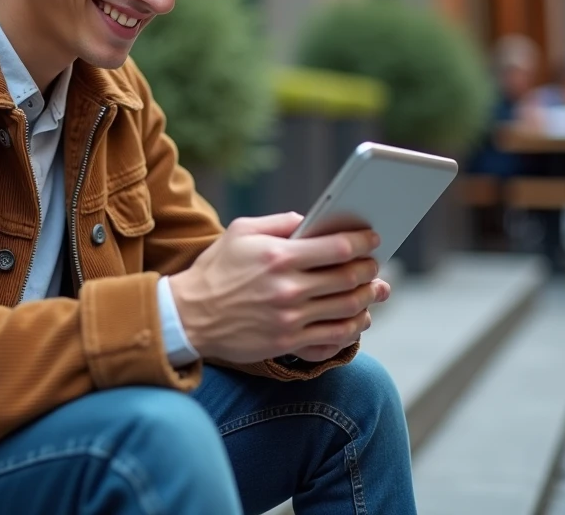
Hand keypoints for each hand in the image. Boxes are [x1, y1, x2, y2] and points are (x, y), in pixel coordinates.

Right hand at [168, 212, 390, 364]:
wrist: (188, 316)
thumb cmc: (216, 270)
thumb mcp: (240, 232)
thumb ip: (279, 223)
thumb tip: (312, 220)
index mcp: (278, 256)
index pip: (337, 248)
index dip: (363, 242)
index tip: (373, 239)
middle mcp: (287, 288)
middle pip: (348, 279)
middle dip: (371, 270)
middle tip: (376, 265)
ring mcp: (289, 319)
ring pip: (347, 309)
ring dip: (369, 298)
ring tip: (376, 291)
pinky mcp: (287, 343)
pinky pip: (333, 337)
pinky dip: (354, 328)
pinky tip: (359, 318)